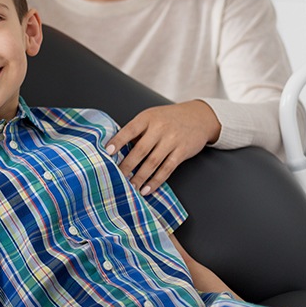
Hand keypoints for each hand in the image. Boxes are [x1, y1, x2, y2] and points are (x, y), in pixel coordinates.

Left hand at [106, 101, 220, 194]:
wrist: (198, 117)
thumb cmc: (168, 118)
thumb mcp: (151, 117)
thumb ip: (137, 131)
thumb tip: (117, 149)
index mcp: (147, 118)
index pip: (129, 130)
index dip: (118, 141)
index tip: (107, 152)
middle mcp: (159, 128)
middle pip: (140, 150)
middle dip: (126, 166)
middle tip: (115, 177)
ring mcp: (172, 140)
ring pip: (152, 162)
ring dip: (139, 177)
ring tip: (130, 188)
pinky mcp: (182, 152)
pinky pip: (167, 169)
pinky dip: (155, 181)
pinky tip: (146, 189)